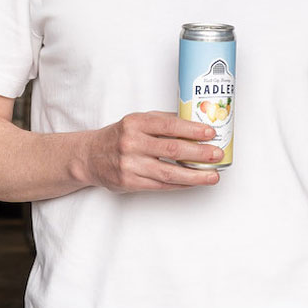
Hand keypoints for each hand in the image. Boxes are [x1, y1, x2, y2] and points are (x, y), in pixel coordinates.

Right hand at [82, 111, 223, 192]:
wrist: (90, 156)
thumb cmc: (118, 136)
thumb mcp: (137, 121)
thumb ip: (162, 121)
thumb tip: (194, 122)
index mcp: (135, 123)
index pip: (169, 126)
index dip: (192, 130)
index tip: (210, 133)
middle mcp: (131, 143)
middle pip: (172, 149)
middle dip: (199, 153)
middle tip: (217, 154)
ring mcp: (130, 165)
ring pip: (169, 172)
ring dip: (195, 175)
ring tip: (212, 175)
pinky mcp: (130, 183)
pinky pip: (161, 185)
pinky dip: (181, 184)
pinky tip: (194, 182)